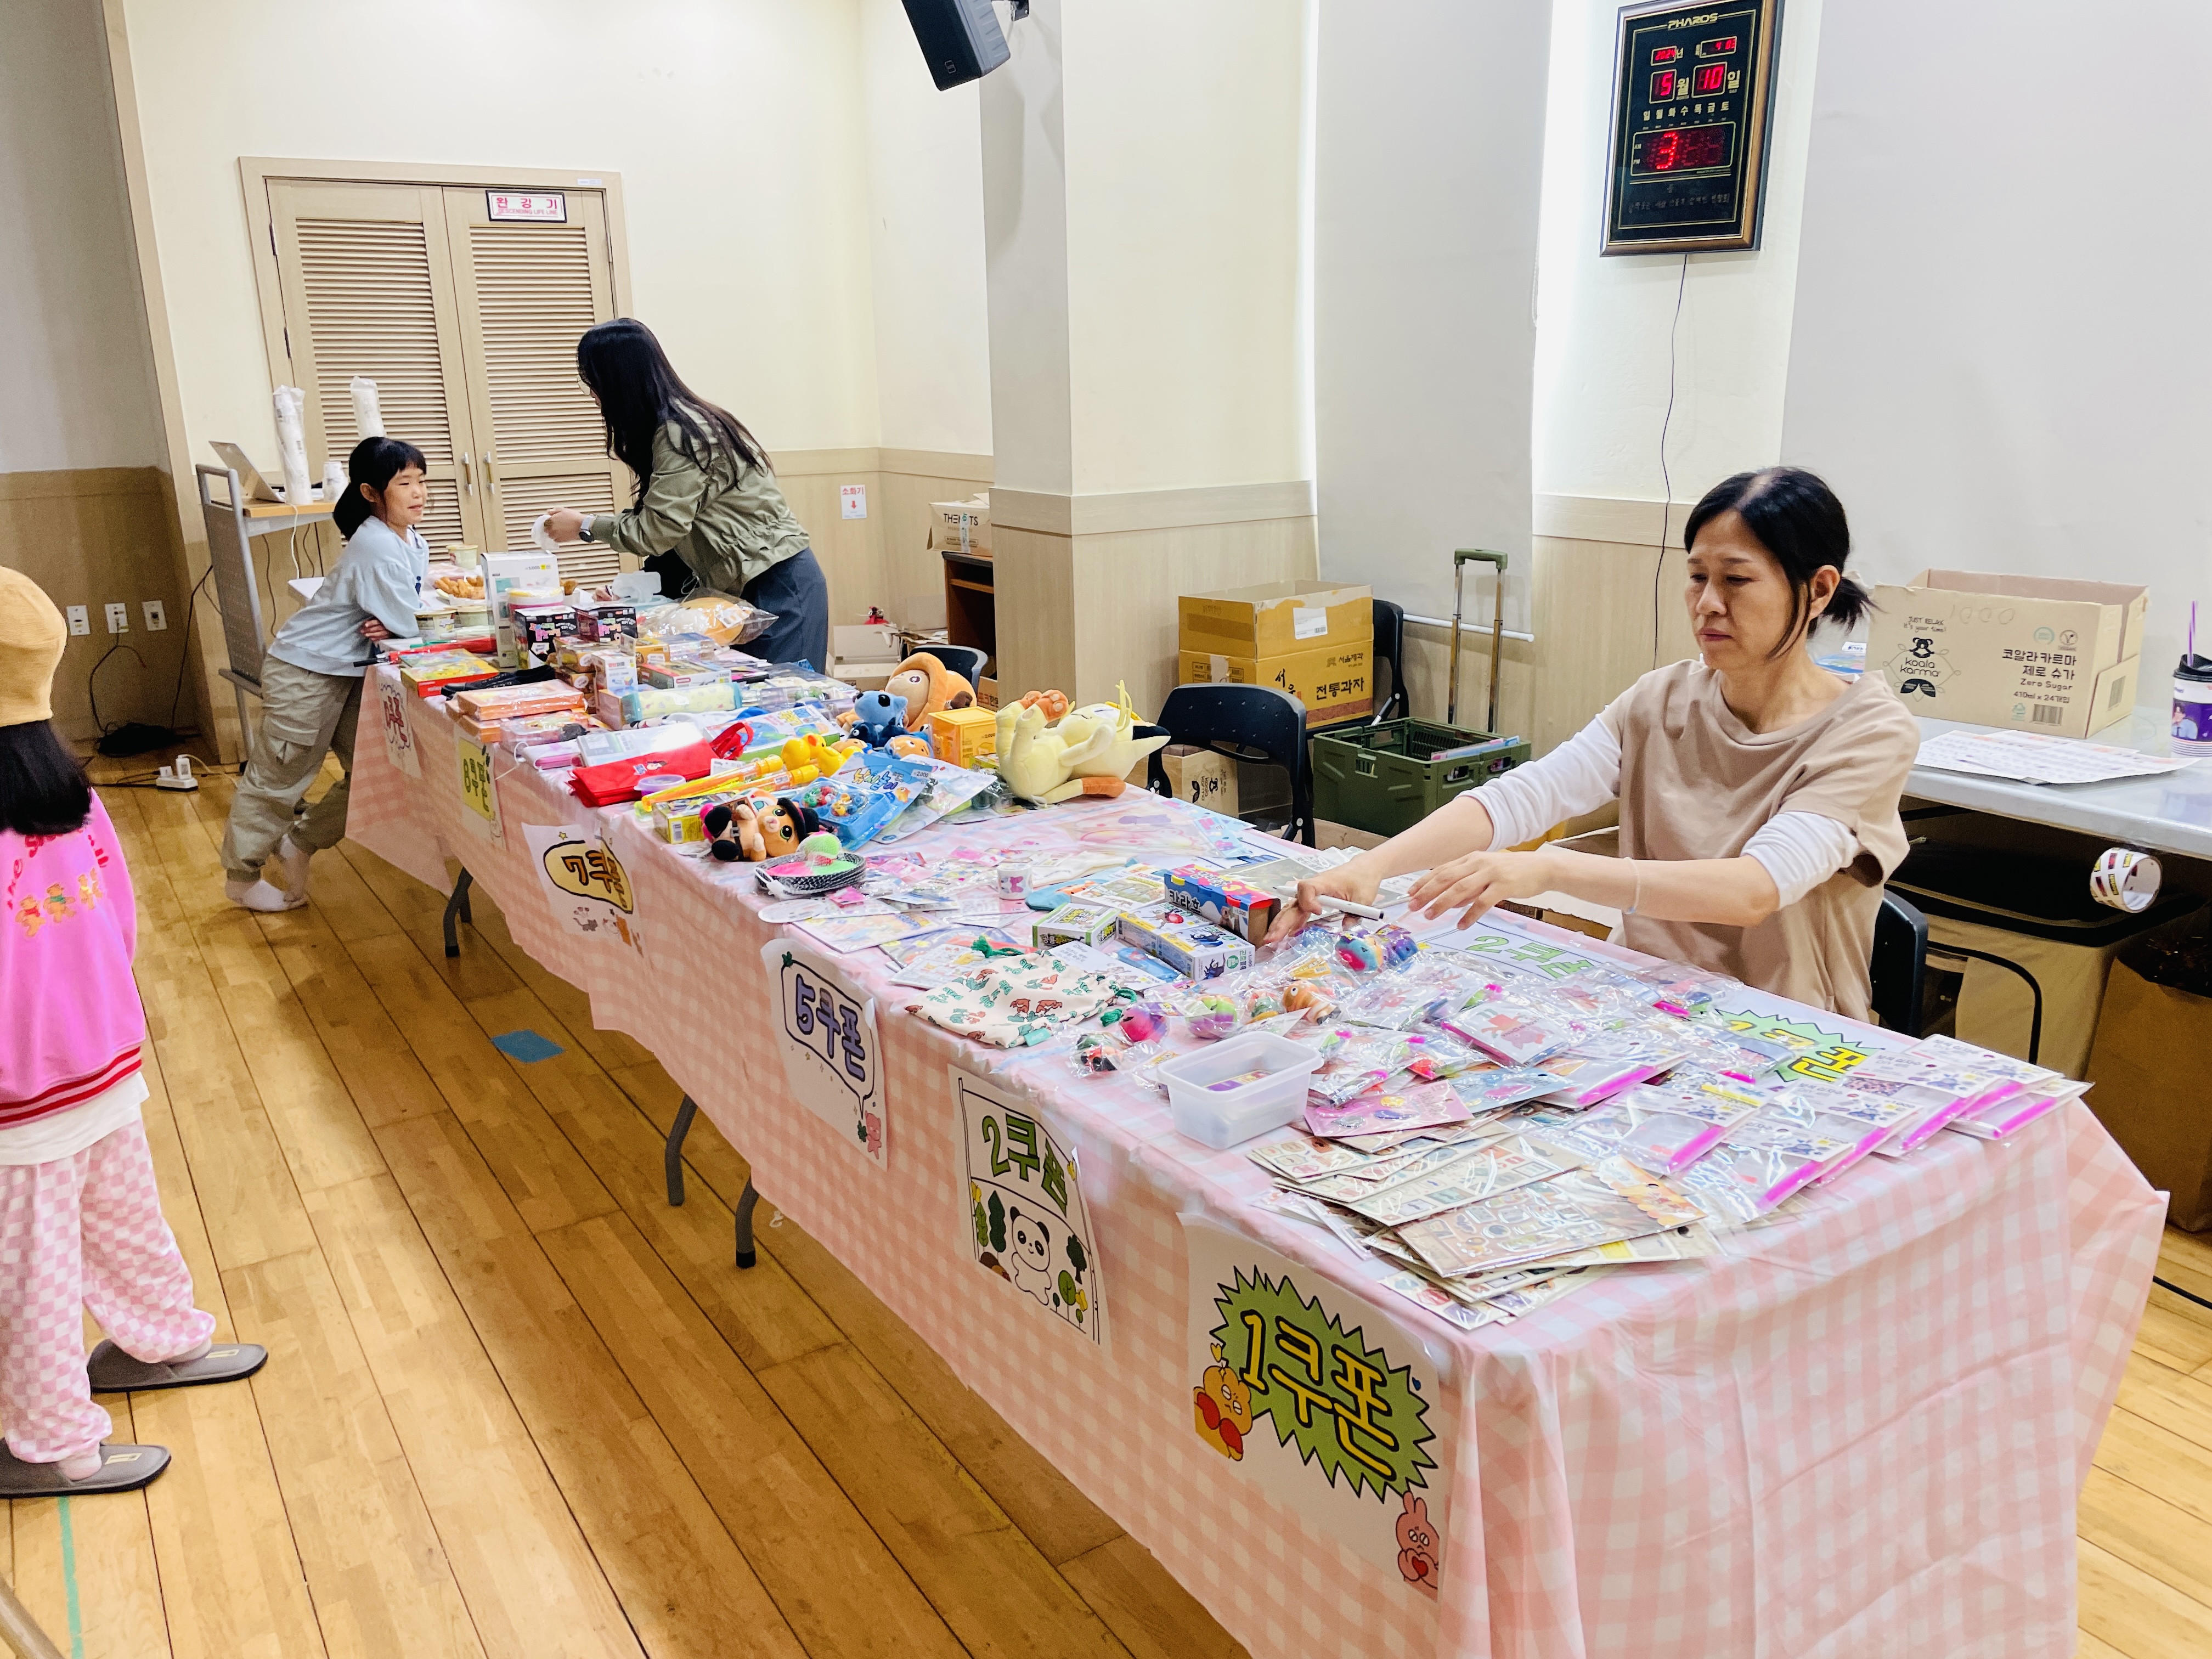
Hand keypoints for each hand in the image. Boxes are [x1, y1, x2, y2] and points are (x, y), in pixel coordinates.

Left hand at [360, 618, 392, 640]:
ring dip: (372, 634)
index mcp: (383, 620)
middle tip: (362, 631)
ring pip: (380, 633)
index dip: (371, 623)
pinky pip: (383, 638)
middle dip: (369, 630)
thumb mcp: (379, 618)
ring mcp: (388, 631)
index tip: (365, 625)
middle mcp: (386, 626)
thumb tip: (366, 622)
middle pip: (378, 628)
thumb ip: (373, 620)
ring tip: (366, 635)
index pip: (377, 621)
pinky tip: (372, 639)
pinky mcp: (389, 636)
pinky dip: (377, 638)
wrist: (394, 626)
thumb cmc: (383, 621)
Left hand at [544, 508, 586, 541]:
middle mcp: (552, 528)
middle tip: (555, 526)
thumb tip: (548, 512)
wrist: (582, 525)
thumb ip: (554, 510)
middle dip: (549, 527)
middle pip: (546, 529)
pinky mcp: (561, 540)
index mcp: (551, 520)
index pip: (544, 522)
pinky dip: (557, 538)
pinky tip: (562, 534)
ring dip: (552, 533)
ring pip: (550, 535)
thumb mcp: (563, 510)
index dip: (547, 521)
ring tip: (558, 530)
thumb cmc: (574, 517)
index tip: (550, 521)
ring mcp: (556, 535)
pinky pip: (556, 540)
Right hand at [1264, 859, 1383, 942]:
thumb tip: (1346, 928)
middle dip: (1283, 920)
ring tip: (1272, 938)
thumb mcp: (1364, 899)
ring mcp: (1312, 894)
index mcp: (1325, 882)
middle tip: (1273, 937)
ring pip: (1293, 907)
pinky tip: (1286, 933)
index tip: (1318, 911)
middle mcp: (1314, 887)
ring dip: (1282, 923)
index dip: (1308, 901)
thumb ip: (1355, 914)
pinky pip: (1299, 910)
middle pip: (1294, 902)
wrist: (1363, 870)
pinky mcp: (1313, 900)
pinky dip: (1292, 921)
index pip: (1307, 887)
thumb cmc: (1362, 880)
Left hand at [1406, 848, 1554, 928]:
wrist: (1543, 869)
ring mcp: (1491, 873)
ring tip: (1430, 916)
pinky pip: (1482, 902)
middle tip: (1413, 906)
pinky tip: (1461, 925)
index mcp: (1472, 859)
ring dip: (1443, 903)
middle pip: (1446, 878)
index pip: (1442, 870)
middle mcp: (1478, 863)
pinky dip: (1469, 914)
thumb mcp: (1487, 874)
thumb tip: (1450, 902)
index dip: (1424, 882)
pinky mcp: (1504, 885)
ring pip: (1460, 889)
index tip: (1410, 893)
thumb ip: (1469, 885)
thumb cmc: (1514, 872)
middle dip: (1427, 893)